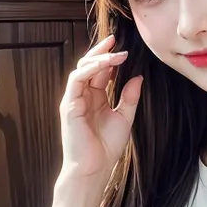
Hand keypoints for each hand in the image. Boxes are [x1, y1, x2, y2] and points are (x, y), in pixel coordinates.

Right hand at [59, 34, 142, 180]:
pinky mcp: (69, 104)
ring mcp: (74, 99)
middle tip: (115, 39)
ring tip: (116, 53)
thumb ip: (130, 97)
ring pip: (81, 69)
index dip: (110, 58)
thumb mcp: (124, 118)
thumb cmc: (106, 147)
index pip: (100, 71)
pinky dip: (89, 69)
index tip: (124, 48)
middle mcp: (83, 96)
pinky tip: (104, 65)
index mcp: (95, 98)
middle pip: (88, 65)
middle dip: (101, 51)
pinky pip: (76, 79)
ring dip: (98, 58)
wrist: (94, 168)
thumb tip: (138, 76)